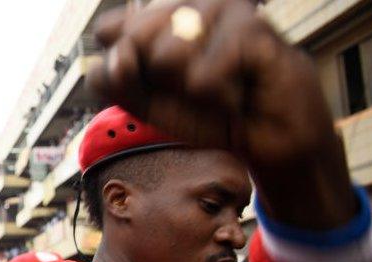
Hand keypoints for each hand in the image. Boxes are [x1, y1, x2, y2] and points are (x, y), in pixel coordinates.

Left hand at [89, 0, 353, 229]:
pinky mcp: (252, 27)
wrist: (264, 137)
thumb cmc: (205, 112)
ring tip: (218, 89)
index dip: (120, 68)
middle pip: (132, 40)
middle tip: (192, 88)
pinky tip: (240, 92)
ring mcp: (220, 8)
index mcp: (158, 13)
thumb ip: (110, 79)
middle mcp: (188, 1)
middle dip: (157, 81)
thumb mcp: (142, 101)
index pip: (107, 29)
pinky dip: (217, 99)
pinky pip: (203, 77)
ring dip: (190, 92)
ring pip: (167, 56)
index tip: (151, 82)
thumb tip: (119, 56)